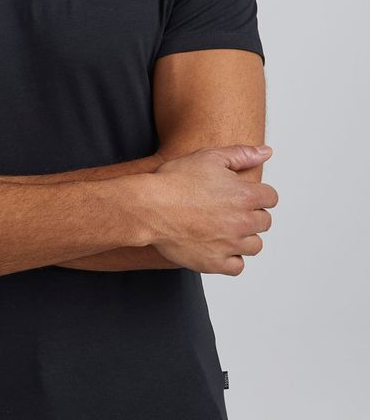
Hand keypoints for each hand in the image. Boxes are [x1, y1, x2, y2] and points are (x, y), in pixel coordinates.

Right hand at [141, 145, 277, 275]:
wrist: (148, 207)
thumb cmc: (175, 180)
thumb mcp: (209, 157)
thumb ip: (242, 154)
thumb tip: (266, 152)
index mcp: (244, 195)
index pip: (271, 198)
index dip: (258, 194)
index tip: (244, 195)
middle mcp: (242, 222)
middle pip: (265, 222)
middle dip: (252, 215)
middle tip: (230, 210)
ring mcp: (229, 245)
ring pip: (254, 246)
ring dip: (245, 238)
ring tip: (226, 229)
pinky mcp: (214, 262)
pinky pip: (237, 267)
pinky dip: (231, 259)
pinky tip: (219, 247)